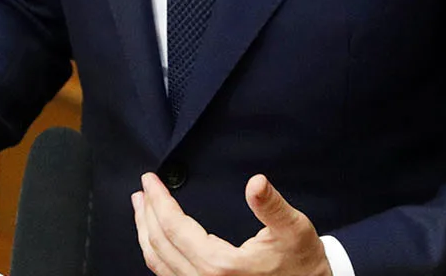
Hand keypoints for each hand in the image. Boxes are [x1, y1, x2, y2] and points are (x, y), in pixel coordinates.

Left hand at [131, 171, 331, 275]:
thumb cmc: (304, 265)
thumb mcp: (294, 229)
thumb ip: (271, 206)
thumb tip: (256, 182)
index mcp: (220, 266)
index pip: (174, 227)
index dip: (159, 201)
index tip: (150, 180)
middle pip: (159, 245)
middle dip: (146, 215)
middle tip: (142, 191)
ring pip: (159, 265)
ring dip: (146, 235)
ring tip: (142, 211)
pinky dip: (157, 256)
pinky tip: (158, 242)